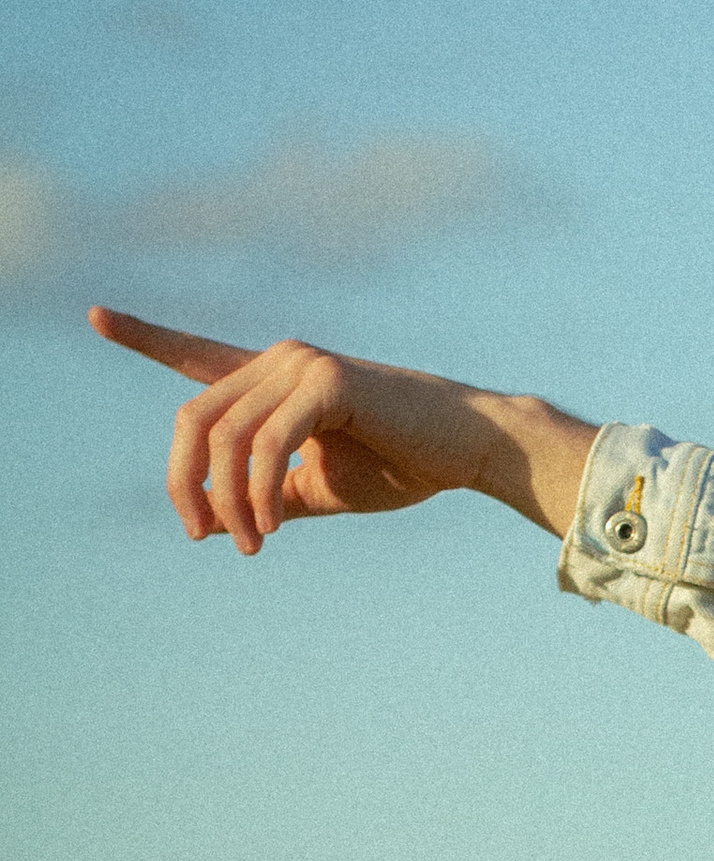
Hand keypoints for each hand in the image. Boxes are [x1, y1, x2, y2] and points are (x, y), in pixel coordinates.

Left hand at [90, 308, 596, 551]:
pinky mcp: (328, 381)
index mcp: (272, 379)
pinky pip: (269, 442)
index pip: (195, 355)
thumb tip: (218, 520)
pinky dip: (261, 489)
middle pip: (194, 419)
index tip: (96, 316)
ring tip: (253, 544)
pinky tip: (272, 524)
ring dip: (231, 502)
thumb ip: (270, 494)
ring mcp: (302, 365)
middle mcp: (279, 360)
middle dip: (187, 484)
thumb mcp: (320, 487)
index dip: (144, 336)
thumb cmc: (402, 465)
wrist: (469, 450)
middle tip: (203, 537)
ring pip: (228, 438)